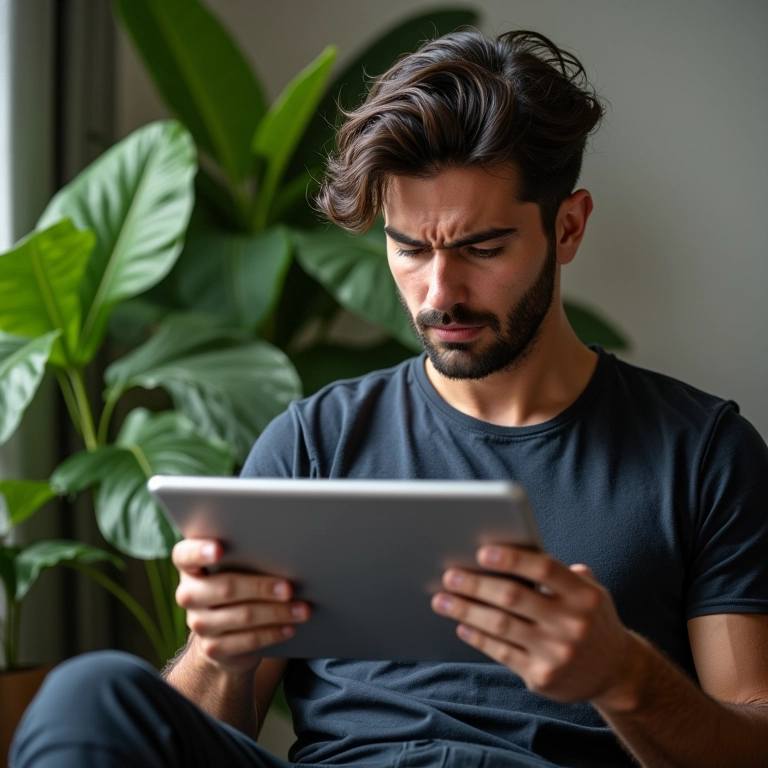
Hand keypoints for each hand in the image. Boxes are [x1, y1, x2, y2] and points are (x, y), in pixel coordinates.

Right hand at [172, 538, 310, 672]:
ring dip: (277, 612)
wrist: (223, 636)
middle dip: (261, 587)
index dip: (199, 551)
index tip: (219, 550)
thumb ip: (245, 556)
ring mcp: (198, 623)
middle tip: (289, 588)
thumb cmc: (236, 586)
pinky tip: (290, 627)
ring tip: (302, 609)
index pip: (184, 555)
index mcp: (191, 567)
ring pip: (242, 616)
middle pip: (225, 587)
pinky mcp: (213, 648)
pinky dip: (272, 633)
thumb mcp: (234, 569)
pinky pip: (247, 640)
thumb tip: (283, 552)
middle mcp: (189, 594)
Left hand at [431, 545, 637, 707]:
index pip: (544, 568)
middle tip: (449, 575)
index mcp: (584, 595)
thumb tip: (508, 551)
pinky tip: (462, 625)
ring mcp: (557, 653)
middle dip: (476, 584)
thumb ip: (558, 573)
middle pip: (514, 597)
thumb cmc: (591, 619)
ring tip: (442, 599)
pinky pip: (502, 653)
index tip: (482, 551)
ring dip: (466, 610)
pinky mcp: (542, 677)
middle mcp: (572, 624)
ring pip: (501, 625)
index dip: (512, 558)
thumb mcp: (590, 591)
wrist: (616, 673)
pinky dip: (478, 637)